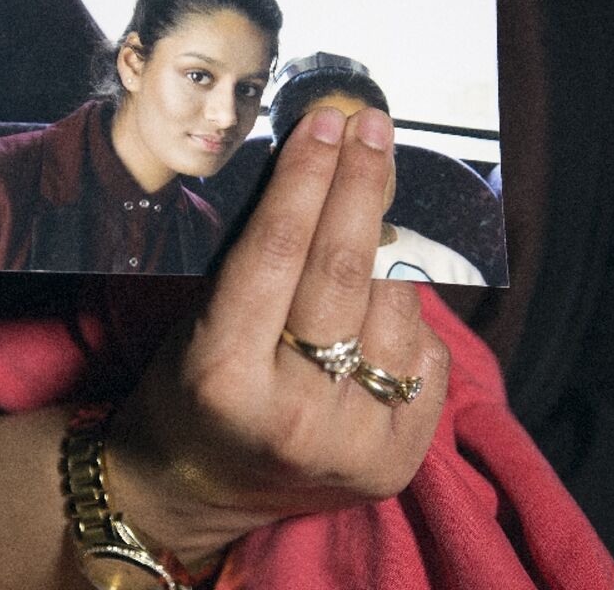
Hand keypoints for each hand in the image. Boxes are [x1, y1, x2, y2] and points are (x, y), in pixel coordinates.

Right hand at [105, 106, 450, 560]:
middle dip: (364, 184)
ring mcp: (351, 446)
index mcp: (223, 374)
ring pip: (398, 308)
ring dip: (392, 247)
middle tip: (373, 129)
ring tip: (372, 215)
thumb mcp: (197, 320)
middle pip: (347, 271)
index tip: (328, 121)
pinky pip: (427, 356)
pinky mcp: (394, 463)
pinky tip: (383, 298)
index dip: (309, 175)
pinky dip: (408, 316)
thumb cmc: (187, 390)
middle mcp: (291, 415)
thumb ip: (260, 258)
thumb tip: (328, 166)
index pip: (279, 249)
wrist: (194, 491)